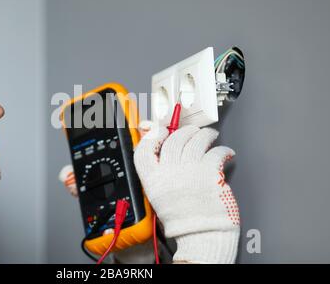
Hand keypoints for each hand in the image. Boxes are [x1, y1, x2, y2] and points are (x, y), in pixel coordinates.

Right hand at [134, 122, 239, 263]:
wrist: (202, 237)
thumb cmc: (183, 221)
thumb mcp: (161, 197)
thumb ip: (160, 175)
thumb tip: (165, 153)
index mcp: (153, 180)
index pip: (144, 149)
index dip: (152, 136)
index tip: (161, 132)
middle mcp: (169, 173)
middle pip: (173, 140)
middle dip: (184, 132)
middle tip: (192, 132)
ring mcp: (190, 171)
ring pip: (195, 141)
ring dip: (204, 135)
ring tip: (209, 136)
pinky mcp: (210, 173)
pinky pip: (216, 152)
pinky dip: (222, 150)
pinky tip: (224, 153)